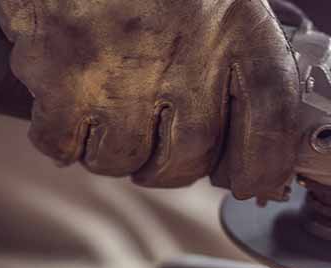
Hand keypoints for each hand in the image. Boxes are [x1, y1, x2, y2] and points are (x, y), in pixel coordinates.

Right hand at [0, 0, 300, 200]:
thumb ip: (235, 43)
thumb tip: (247, 127)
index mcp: (237, 23)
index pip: (270, 121)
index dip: (264, 165)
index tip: (252, 182)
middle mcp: (187, 52)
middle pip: (188, 158)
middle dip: (170, 165)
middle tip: (155, 147)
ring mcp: (121, 70)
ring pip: (122, 160)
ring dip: (113, 151)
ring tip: (106, 116)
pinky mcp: (61, 77)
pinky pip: (62, 144)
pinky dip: (60, 138)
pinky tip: (64, 110)